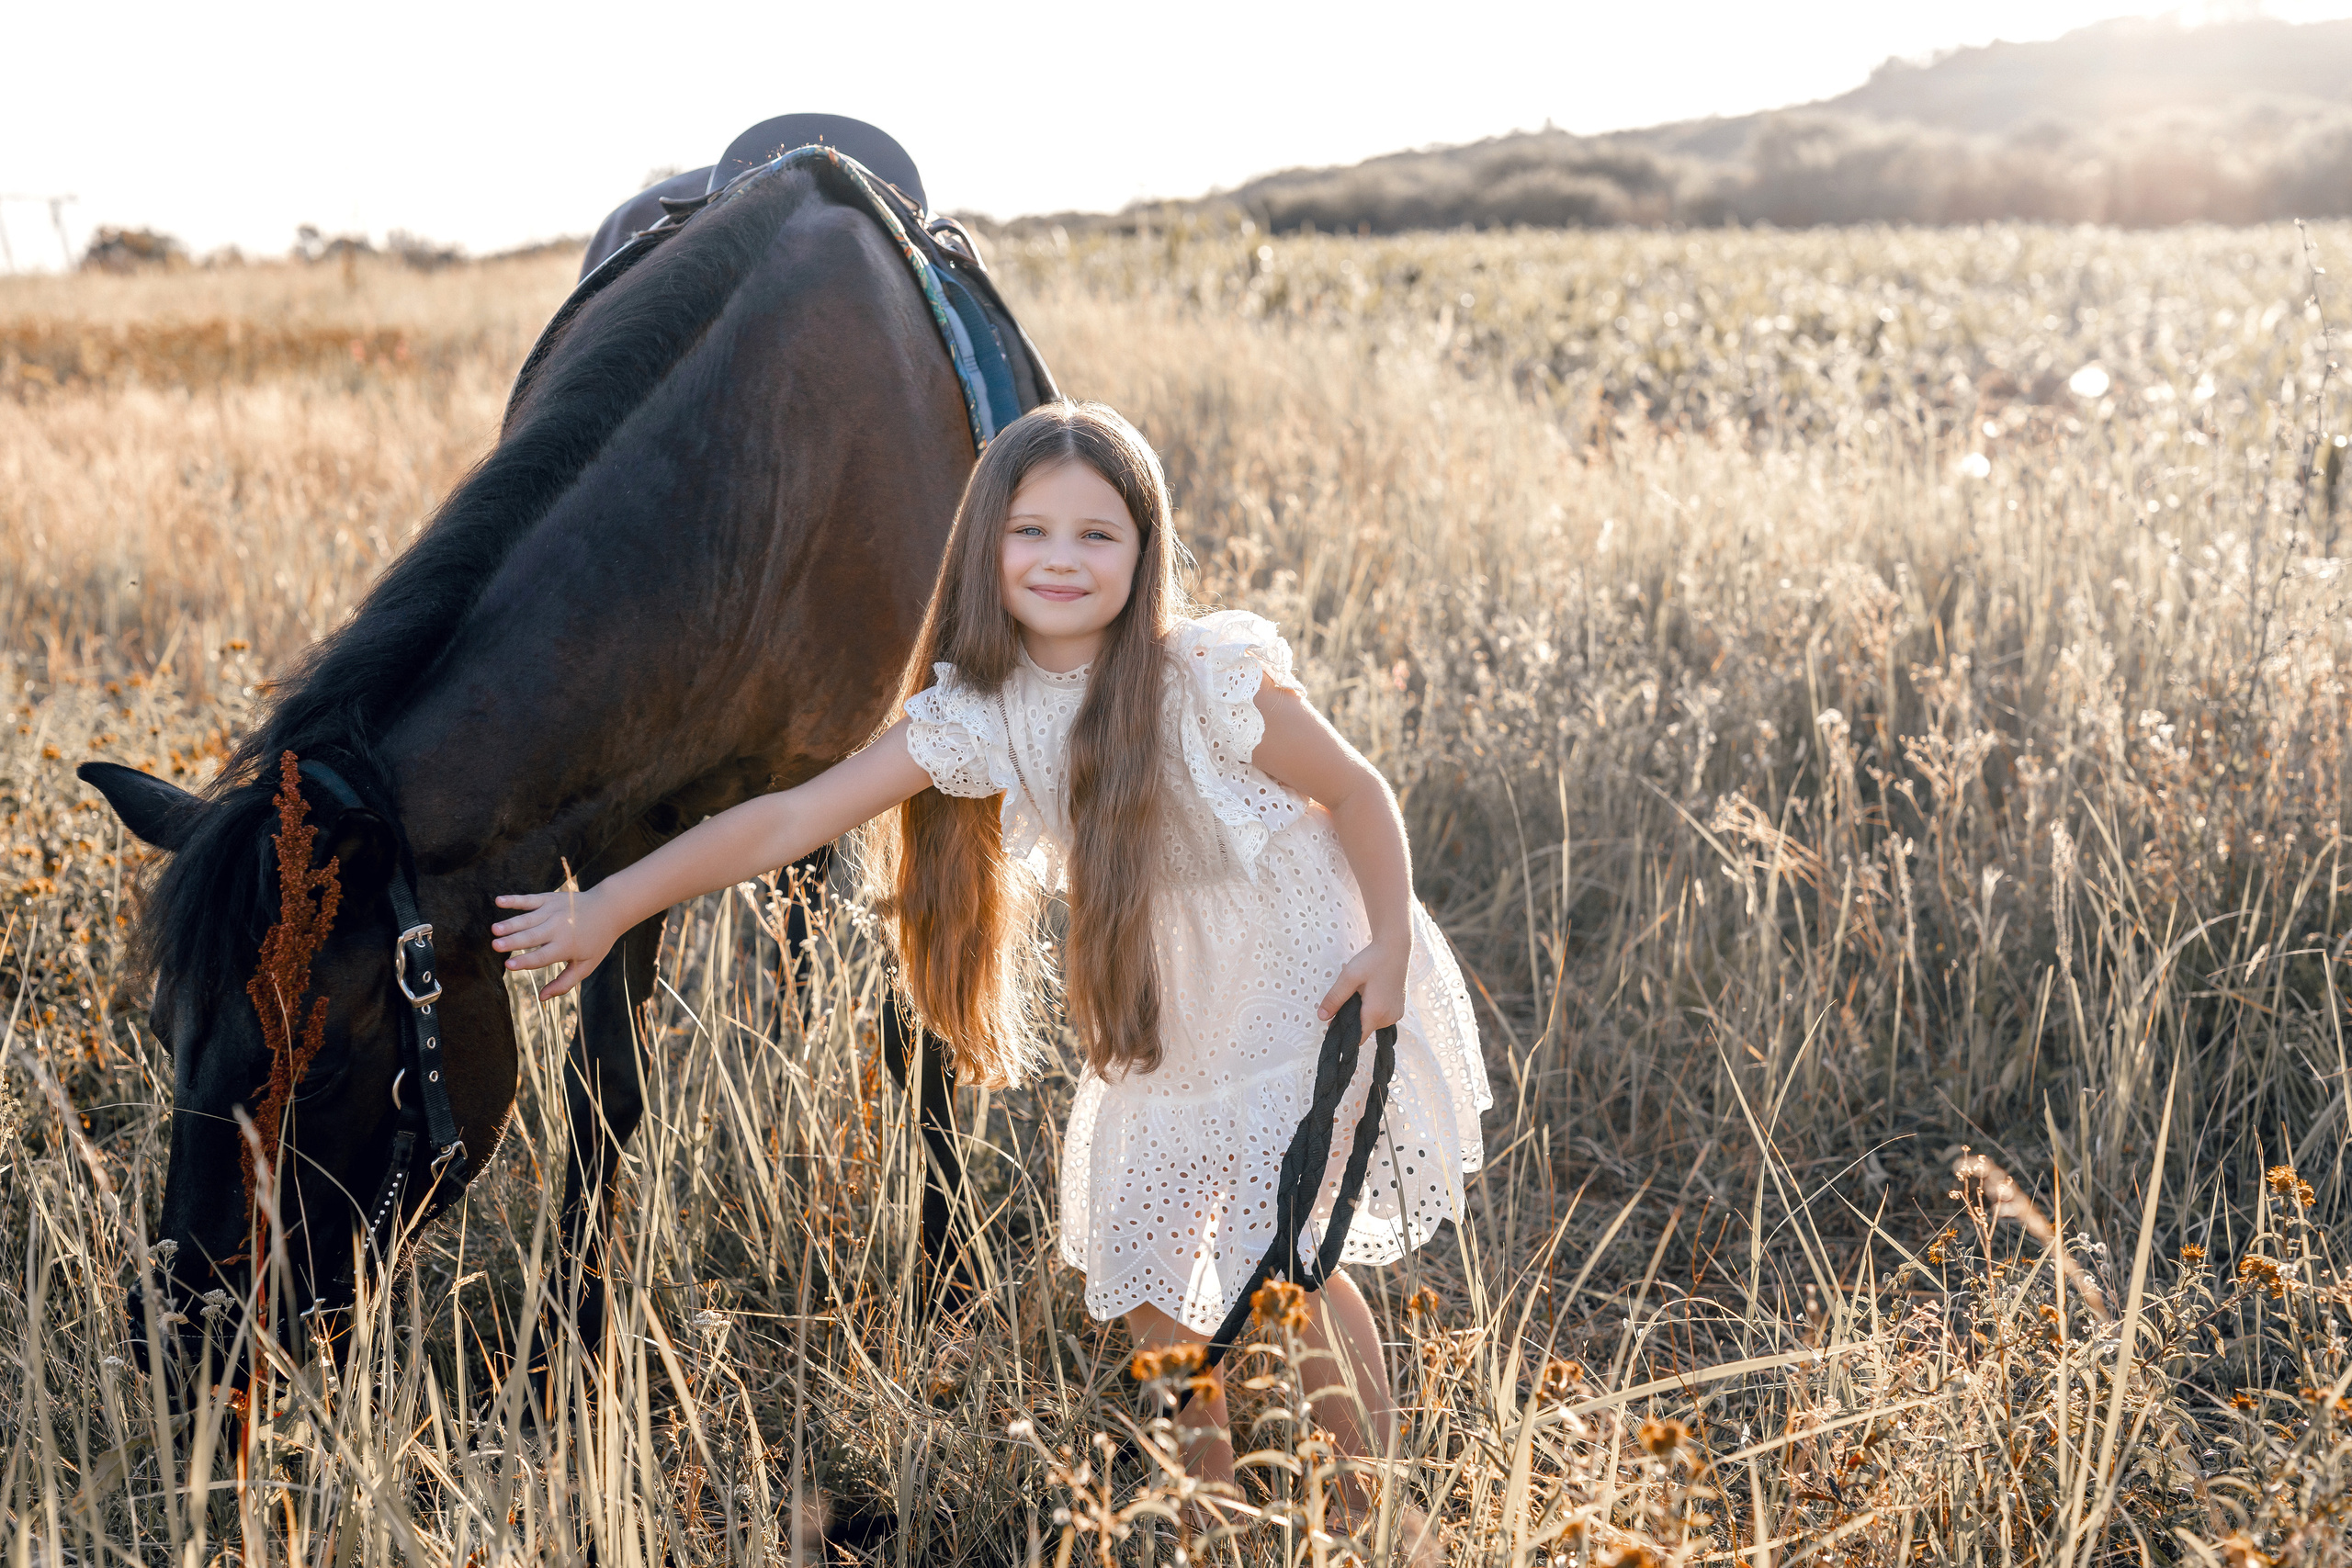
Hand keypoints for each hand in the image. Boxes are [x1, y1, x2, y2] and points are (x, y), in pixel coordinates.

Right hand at [490, 886, 618, 998]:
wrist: (609, 909)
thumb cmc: (596, 941)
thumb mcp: (585, 965)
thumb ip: (564, 983)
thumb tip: (541, 999)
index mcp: (566, 946)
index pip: (542, 956)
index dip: (525, 961)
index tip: (508, 965)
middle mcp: (558, 928)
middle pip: (532, 937)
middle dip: (513, 941)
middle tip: (495, 946)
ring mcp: (553, 912)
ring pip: (528, 919)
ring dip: (510, 923)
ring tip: (494, 929)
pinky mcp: (550, 898)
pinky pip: (529, 899)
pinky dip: (514, 900)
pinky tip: (498, 901)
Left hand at [1317, 937, 1407, 1032]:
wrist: (1395, 947)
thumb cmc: (1372, 960)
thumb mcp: (1349, 977)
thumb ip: (1334, 998)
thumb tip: (1321, 1017)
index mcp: (1376, 1013)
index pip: (1357, 1038)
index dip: (1344, 1033)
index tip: (1334, 1023)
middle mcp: (1389, 1018)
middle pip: (1364, 1029)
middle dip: (1353, 1019)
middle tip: (1348, 997)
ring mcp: (1396, 1014)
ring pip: (1372, 1023)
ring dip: (1363, 1013)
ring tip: (1361, 992)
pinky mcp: (1399, 1008)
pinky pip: (1381, 1016)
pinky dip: (1373, 1009)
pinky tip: (1371, 993)